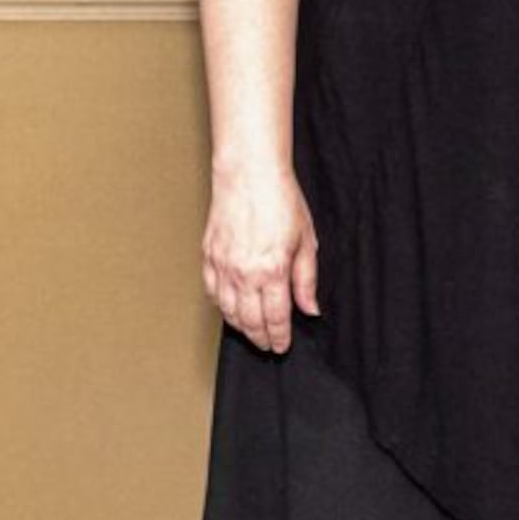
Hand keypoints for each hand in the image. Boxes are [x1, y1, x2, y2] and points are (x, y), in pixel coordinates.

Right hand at [202, 163, 319, 354]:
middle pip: (250, 320)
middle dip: (260, 338)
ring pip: (228, 311)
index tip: (282, 346)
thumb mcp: (306, 240)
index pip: (275, 318)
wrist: (249, 174)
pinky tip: (230, 310)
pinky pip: (212, 292)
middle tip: (268, 345)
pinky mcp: (208, 256)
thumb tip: (310, 308)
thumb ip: (306, 279)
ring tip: (252, 333)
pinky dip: (221, 306)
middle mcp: (244, 273)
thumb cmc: (280, 199)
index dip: (279, 336)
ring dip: (241, 326)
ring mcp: (222, 266)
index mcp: (272, 271)